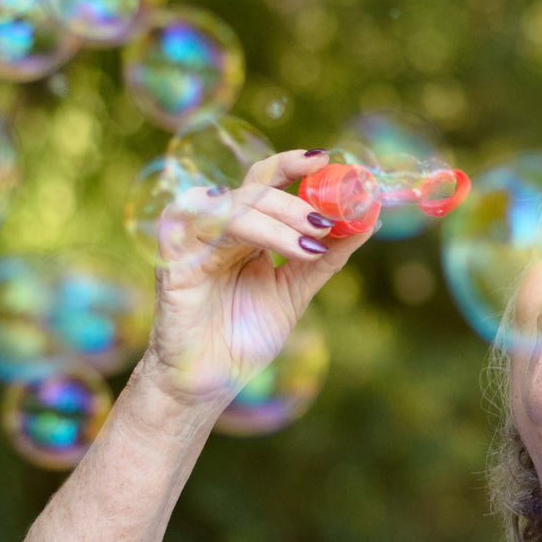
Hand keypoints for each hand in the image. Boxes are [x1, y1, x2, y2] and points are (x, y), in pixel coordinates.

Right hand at [139, 149, 371, 407]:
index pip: (267, 181)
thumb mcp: (296, 291)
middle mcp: (218, 227)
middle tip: (326, 222)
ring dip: (276, 219)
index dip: (294, 164)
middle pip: (255, 188)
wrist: (208, 382)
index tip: (328, 160)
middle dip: (296, 200)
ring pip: (236, 206)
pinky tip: (262, 252)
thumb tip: (369, 219)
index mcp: (246, 229)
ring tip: (308, 244)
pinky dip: (237, 229)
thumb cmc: (244, 338)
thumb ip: (328, 256)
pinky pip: (197, 224)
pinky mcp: (172, 257)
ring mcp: (194, 239)